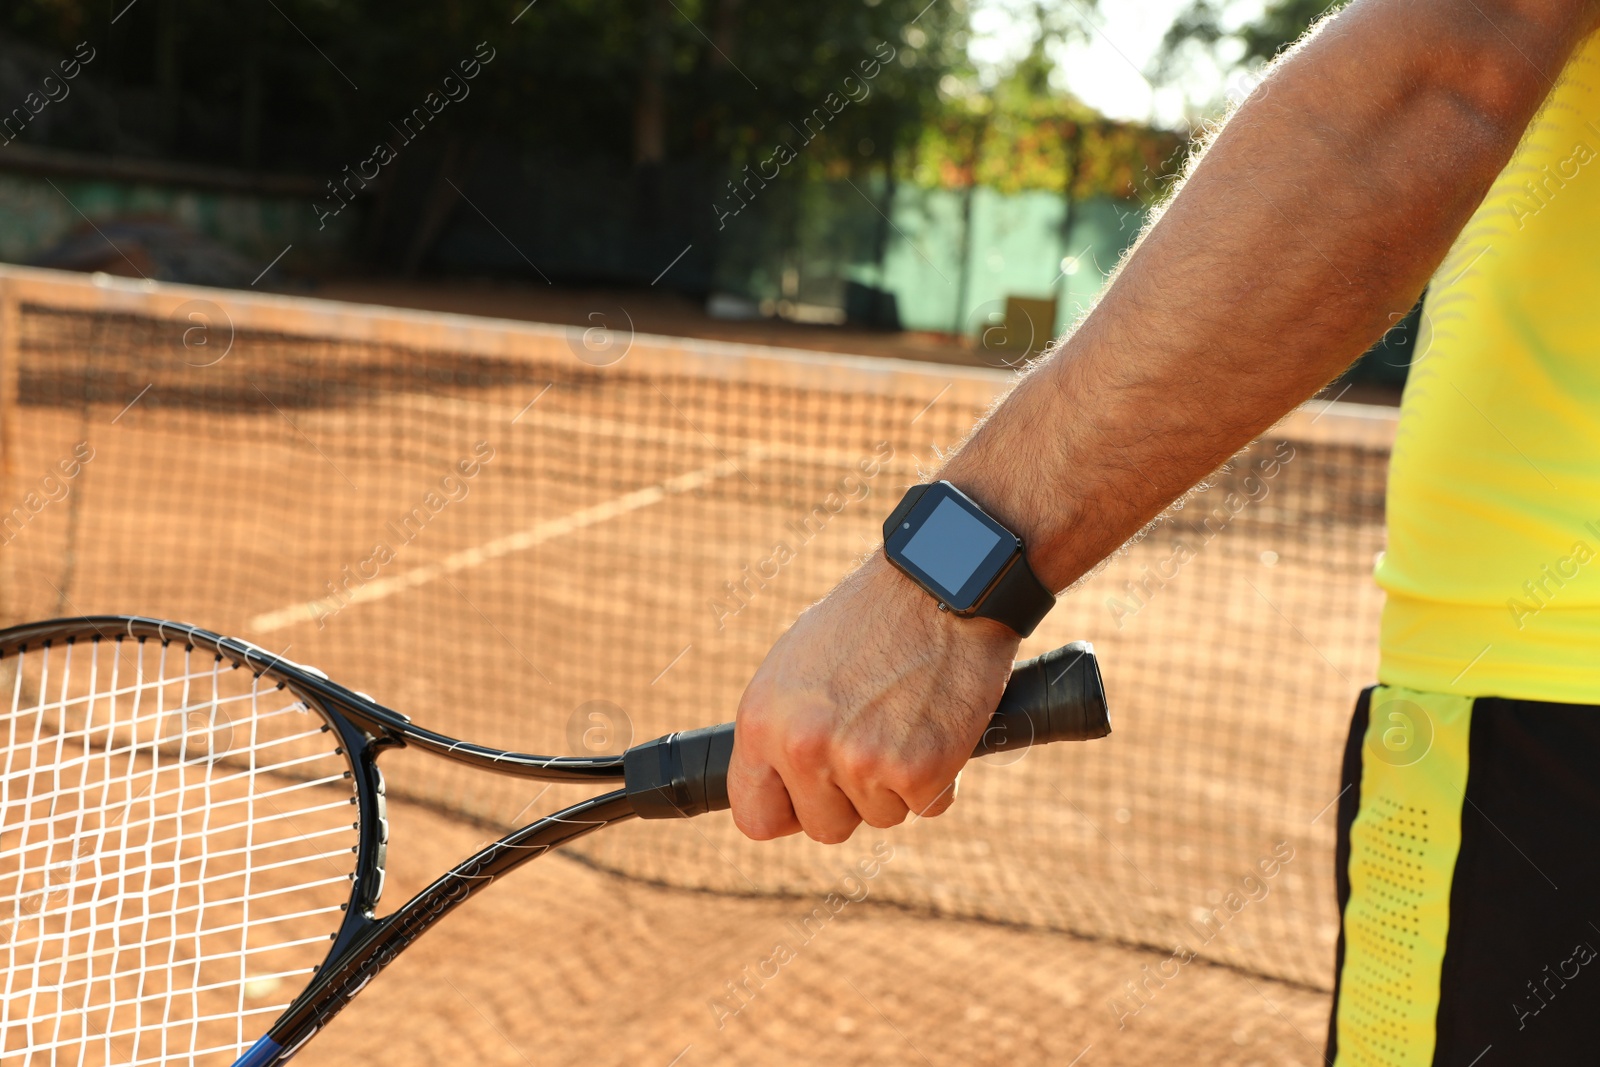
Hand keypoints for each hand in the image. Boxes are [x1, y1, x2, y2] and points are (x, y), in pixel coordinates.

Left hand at [727, 553, 1021, 842]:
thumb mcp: (796, 667)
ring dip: (898, 783)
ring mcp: (861, 762)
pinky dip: (941, 776)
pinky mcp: (919, 770)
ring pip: (880, 818)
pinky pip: (929, 806)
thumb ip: (781, 729)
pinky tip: (936, 724)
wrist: (939, 582)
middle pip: (824, 828)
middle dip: (852, 799)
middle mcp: (803, 747)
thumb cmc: (870, 618)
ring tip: (906, 719)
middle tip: (874, 743)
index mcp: (761, 720)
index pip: (755, 817)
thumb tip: (776, 782)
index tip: (811, 797)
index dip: (788, 810)